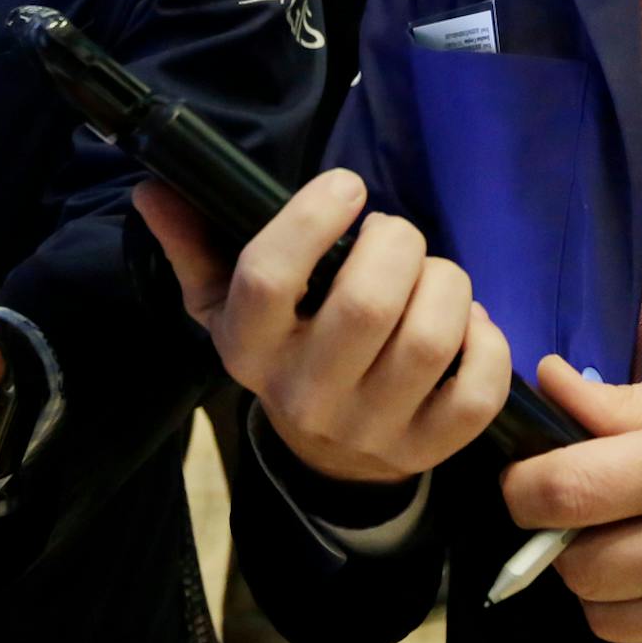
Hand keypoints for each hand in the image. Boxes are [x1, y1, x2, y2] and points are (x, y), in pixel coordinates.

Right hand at [134, 171, 509, 483]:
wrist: (324, 456)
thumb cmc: (282, 349)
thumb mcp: (226, 304)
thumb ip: (194, 244)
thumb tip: (155, 191)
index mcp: (248, 348)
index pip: (268, 277)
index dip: (313, 218)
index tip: (346, 186)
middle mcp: (305, 393)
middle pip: (366, 303)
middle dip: (398, 243)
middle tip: (393, 235)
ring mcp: (370, 428)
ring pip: (428, 339)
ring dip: (446, 283)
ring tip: (431, 276)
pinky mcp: (428, 447)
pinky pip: (478, 391)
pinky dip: (486, 340)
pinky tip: (467, 322)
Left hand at [502, 357, 641, 642]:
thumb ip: (620, 403)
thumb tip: (545, 385)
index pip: (565, 491)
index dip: (523, 489)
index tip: (525, 484)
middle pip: (576, 565)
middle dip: (566, 540)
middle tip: (595, 520)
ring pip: (602, 619)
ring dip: (604, 588)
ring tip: (641, 552)